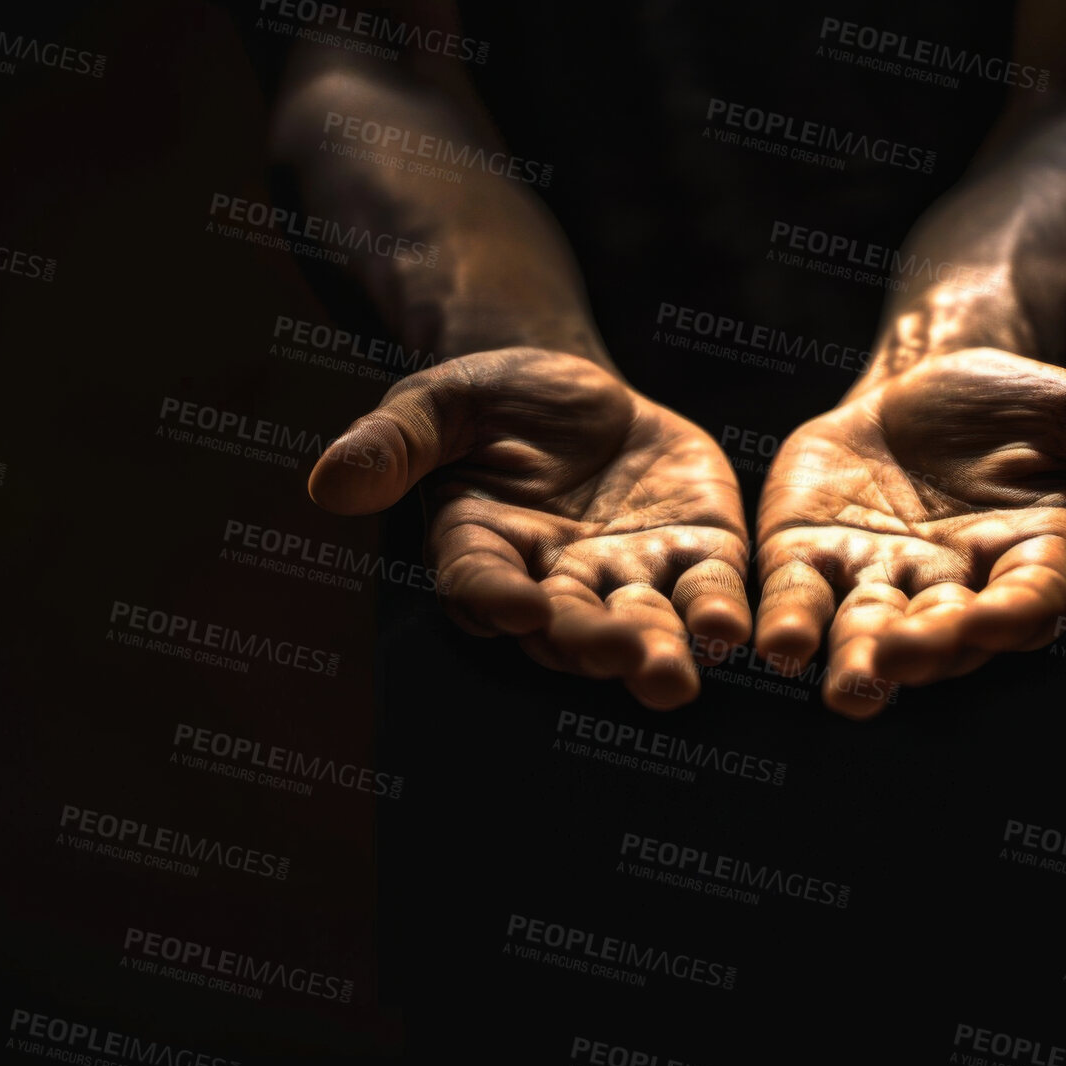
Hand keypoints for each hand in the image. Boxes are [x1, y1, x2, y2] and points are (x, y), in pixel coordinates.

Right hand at [308, 347, 751, 709]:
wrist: (576, 389)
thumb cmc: (489, 399)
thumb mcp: (435, 402)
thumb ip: (393, 443)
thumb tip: (328, 484)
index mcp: (480, 549)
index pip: (480, 585)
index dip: (496, 598)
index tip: (519, 606)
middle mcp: (552, 582)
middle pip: (567, 626)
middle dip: (593, 644)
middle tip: (622, 658)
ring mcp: (626, 576)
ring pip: (641, 625)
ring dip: (660, 652)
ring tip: (678, 676)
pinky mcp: (693, 554)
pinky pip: (707, 590)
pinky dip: (719, 613)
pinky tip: (737, 631)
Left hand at [753, 347, 1065, 718]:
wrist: (928, 378)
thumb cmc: (1022, 401)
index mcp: (1034, 564)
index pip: (1031, 602)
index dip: (1014, 615)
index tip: (995, 622)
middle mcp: (959, 592)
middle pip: (943, 633)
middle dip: (920, 651)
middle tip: (890, 667)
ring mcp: (883, 583)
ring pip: (866, 629)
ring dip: (847, 657)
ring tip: (825, 677)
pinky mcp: (813, 561)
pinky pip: (798, 596)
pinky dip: (785, 619)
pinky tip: (766, 640)